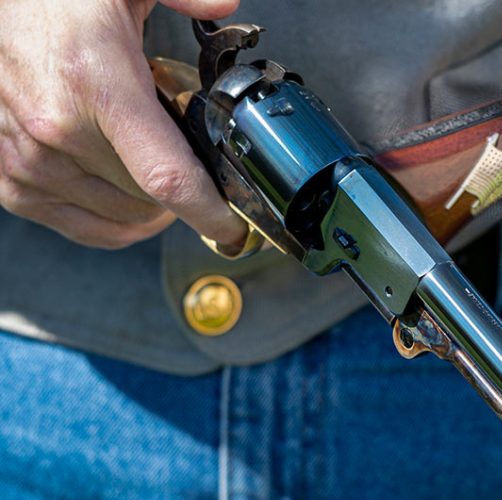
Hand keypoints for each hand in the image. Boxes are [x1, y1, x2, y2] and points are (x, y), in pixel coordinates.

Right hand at [0, 0, 245, 248]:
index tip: (233, 228)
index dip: (208, 211)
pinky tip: (126, 197)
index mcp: (97, 87)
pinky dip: (111, 222)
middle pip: (150, 201)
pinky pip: (78, 227)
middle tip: (191, 163)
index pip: (166, 176)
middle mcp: (56, 130)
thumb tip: (223, 5)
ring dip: (149, 209)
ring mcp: (27, 160)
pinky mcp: (7, 180)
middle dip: (183, 194)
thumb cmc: (54, 1)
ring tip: (156, 172)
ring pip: (118, 219)